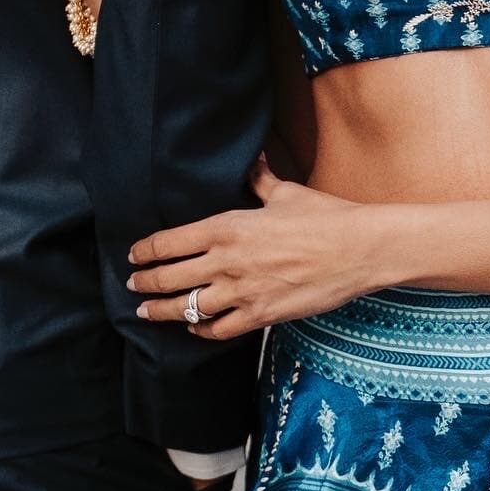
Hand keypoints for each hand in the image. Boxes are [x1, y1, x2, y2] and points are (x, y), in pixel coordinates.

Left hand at [127, 158, 374, 339]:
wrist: (357, 249)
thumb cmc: (323, 217)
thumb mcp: (285, 192)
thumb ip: (259, 179)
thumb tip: (253, 159)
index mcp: (227, 227)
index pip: (171, 241)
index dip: (147, 250)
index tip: (135, 254)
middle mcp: (228, 261)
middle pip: (171, 278)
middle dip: (145, 282)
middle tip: (132, 284)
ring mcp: (243, 292)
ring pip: (188, 309)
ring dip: (164, 311)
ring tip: (147, 312)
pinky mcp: (262, 315)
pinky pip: (220, 330)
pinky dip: (202, 331)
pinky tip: (195, 329)